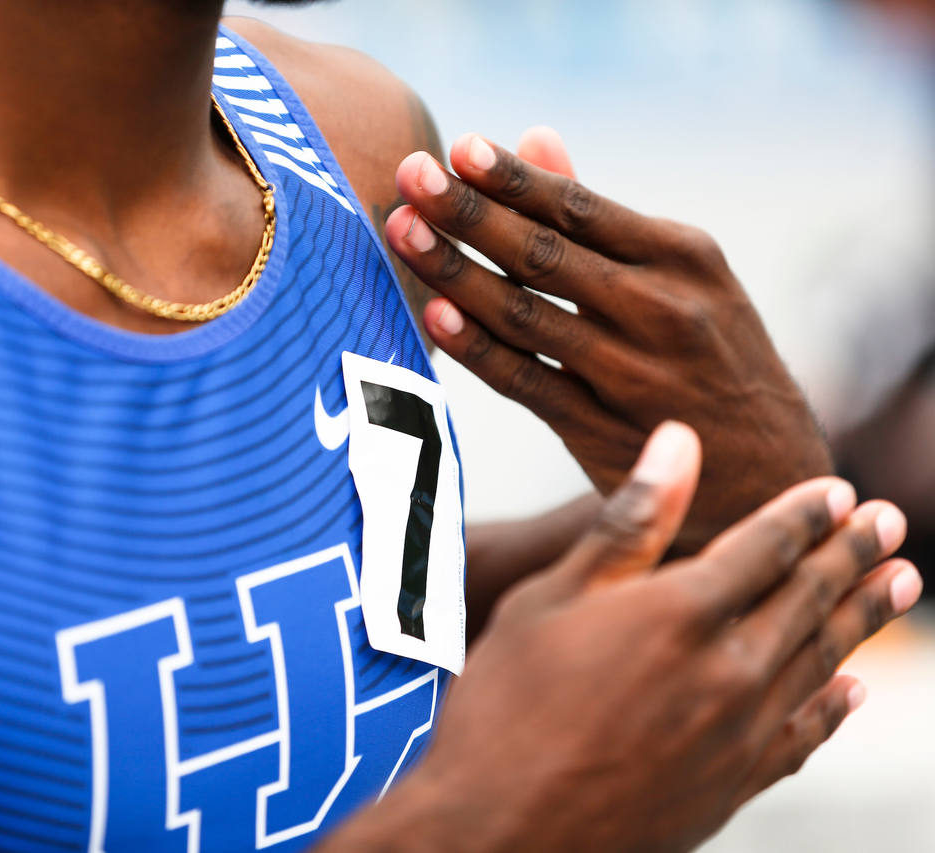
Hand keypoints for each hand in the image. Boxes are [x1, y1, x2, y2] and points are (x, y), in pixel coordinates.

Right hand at [321, 422, 920, 852]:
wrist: (501, 832)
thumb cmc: (506, 704)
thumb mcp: (550, 597)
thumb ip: (628, 522)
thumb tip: (679, 441)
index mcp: (682, 612)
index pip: (767, 546)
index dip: (806, 514)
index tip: (839, 491)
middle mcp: (729, 670)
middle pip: (809, 598)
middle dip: (853, 554)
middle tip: (890, 523)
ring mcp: (739, 734)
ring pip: (821, 660)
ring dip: (863, 617)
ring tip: (900, 583)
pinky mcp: (733, 786)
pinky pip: (804, 736)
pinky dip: (833, 707)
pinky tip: (851, 691)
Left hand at [385, 134, 831, 551]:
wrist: (767, 475)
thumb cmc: (710, 357)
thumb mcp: (683, 277)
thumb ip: (598, 216)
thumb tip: (534, 136)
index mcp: (684, 257)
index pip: (581, 207)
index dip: (513, 178)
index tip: (458, 146)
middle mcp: (664, 308)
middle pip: (545, 254)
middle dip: (470, 212)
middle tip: (410, 174)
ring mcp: (632, 373)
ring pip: (526, 315)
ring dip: (456, 272)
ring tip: (401, 229)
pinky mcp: (603, 431)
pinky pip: (527, 382)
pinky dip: (478, 349)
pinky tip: (434, 315)